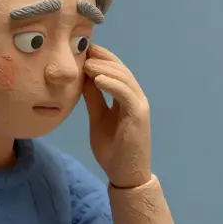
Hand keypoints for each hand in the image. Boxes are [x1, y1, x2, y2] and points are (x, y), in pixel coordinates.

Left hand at [82, 44, 151, 188]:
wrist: (126, 174)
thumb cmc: (113, 150)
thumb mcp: (98, 118)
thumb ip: (94, 99)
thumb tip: (83, 78)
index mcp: (126, 97)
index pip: (116, 71)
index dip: (102, 58)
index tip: (83, 50)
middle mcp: (135, 98)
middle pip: (121, 70)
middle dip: (103, 58)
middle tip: (84, 49)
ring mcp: (139, 105)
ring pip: (124, 79)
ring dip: (105, 69)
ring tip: (86, 63)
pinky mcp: (139, 115)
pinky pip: (126, 94)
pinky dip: (112, 84)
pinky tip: (97, 79)